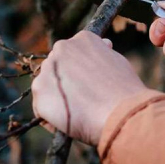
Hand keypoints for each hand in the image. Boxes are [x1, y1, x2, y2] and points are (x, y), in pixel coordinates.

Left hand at [31, 32, 149, 145]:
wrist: (119, 113)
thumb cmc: (124, 90)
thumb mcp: (117, 62)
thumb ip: (104, 53)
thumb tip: (104, 44)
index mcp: (83, 39)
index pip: (74, 53)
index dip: (81, 70)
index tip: (90, 84)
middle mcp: (62, 48)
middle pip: (56, 68)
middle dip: (65, 83)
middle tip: (83, 101)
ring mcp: (48, 69)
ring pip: (47, 87)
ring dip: (58, 100)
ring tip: (78, 114)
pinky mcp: (39, 91)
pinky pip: (41, 108)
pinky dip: (51, 118)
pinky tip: (69, 124)